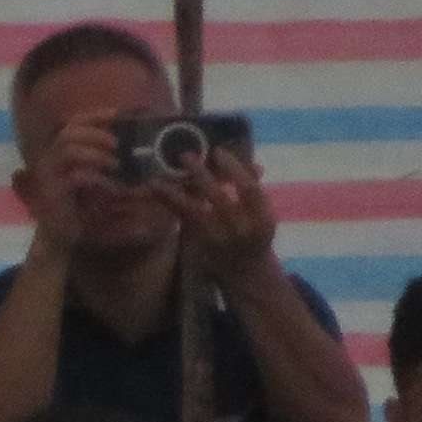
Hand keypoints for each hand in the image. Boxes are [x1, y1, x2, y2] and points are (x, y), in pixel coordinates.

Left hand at [157, 149, 279, 279]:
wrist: (246, 269)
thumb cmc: (254, 231)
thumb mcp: (261, 210)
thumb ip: (253, 185)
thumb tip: (251, 162)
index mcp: (263, 218)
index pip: (249, 189)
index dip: (234, 168)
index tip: (217, 152)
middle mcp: (241, 230)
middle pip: (219, 198)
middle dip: (201, 175)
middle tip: (185, 156)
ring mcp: (220, 240)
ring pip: (196, 212)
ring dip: (176, 192)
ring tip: (161, 175)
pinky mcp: (202, 246)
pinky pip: (185, 221)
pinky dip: (171, 203)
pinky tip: (158, 190)